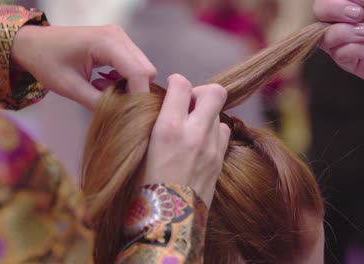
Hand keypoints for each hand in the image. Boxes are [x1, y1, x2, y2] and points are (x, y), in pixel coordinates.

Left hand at [11, 25, 155, 109]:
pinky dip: (124, 79)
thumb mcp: (70, 88)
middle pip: (146, 71)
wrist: (32, 43)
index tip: (129, 116)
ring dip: (128, 86)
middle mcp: (119, 36)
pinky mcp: (118, 42)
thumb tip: (123, 118)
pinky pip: (134, 66)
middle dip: (134, 92)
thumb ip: (99, 103)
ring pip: (142, 69)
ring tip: (102, 89)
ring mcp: (120, 37)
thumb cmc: (46, 62)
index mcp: (107, 42)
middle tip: (111, 102)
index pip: (139, 73)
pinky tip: (103, 82)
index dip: (139, 97)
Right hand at [142, 74, 230, 206]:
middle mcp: (195, 134)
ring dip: (208, 115)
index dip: (177, 82)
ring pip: (220, 115)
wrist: (166, 224)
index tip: (173, 87)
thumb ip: (152, 122)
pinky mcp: (219, 162)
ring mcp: (212, 149)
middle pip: (215, 92)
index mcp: (169, 129)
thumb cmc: (142, 188)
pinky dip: (214, 133)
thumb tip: (160, 104)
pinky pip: (223, 135)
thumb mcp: (139, 150)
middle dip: (202, 92)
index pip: (183, 85)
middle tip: (189, 104)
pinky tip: (200, 144)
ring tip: (193, 127)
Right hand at [314, 0, 363, 95]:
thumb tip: (353, 0)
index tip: (362, 0)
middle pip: (321, 13)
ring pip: (324, 37)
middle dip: (333, 10)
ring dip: (341, 32)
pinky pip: (340, 57)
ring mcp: (357, 42)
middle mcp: (358, 20)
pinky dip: (353, 50)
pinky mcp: (361, 65)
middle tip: (358, 14)